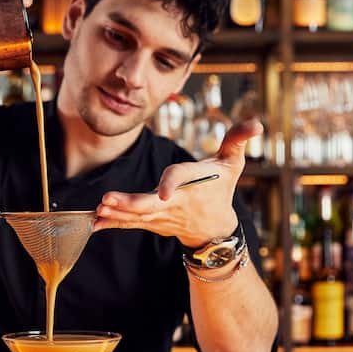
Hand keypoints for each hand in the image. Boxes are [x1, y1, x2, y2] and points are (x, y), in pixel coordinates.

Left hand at [93, 119, 262, 248]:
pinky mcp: (151, 222)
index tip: (164, 192)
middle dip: (130, 204)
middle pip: (151, 205)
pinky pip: (130, 224)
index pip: (180, 180)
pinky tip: (95, 222)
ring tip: (99, 209)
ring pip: (137, 216)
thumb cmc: (220, 189)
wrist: (214, 228)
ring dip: (117, 214)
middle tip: (108, 200)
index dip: (172, 184)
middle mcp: (175, 203)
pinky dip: (113, 224)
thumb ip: (238, 140)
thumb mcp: (233, 163)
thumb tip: (257, 123)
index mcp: (192, 185)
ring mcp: (162, 216)